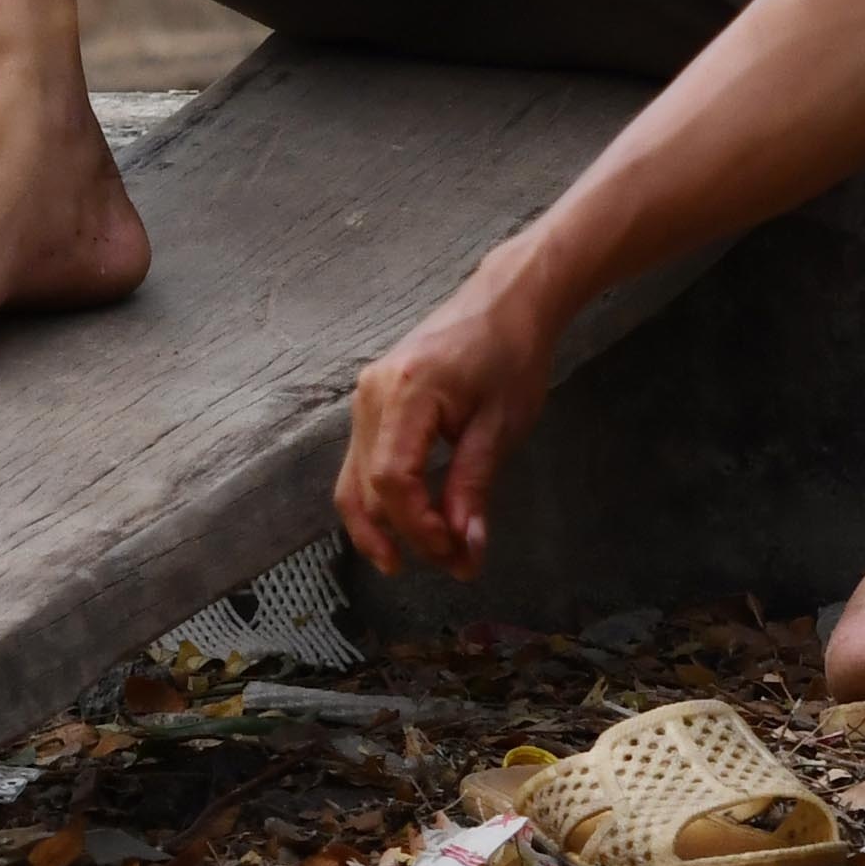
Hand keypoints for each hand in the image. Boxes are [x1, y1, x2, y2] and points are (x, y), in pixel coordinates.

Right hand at [337, 274, 560, 578]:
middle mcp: (372, 393)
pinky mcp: (371, 402)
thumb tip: (464, 548)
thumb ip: (474, 488)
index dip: (418, 527)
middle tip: (454, 564)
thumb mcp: (502, 426)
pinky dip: (379, 500)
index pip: (392, 479)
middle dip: (408, 534)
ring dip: (383, 526)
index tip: (453, 553)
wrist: (504, 302)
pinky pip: (361, 462)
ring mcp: (365, 396)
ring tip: (417, 561)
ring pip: (354, 480)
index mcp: (407, 392)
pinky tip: (405, 526)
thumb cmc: (510, 354)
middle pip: (370, 487)